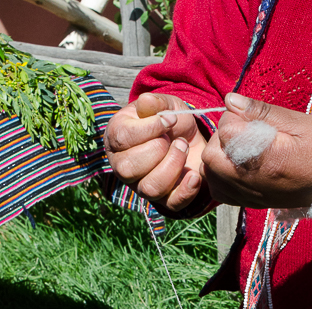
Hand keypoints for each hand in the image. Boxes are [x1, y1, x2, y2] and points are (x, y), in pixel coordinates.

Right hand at [104, 93, 207, 211]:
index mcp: (117, 140)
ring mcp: (142, 186)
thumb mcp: (166, 106)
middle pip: (128, 168)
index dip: (149, 128)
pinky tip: (194, 175)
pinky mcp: (164, 200)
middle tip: (178, 139)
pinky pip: (171, 204)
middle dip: (158, 150)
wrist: (193, 140)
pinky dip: (185, 191)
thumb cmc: (172, 123)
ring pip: (150, 188)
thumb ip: (156, 103)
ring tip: (184, 149)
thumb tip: (146, 102)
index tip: (170, 119)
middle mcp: (124, 167)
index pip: (122, 138)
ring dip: (172, 167)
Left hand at [201, 93, 311, 210]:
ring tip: (241, 149)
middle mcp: (252, 181)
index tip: (252, 118)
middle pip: (210, 155)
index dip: (235, 118)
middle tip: (245, 132)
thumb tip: (230, 100)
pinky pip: (219, 191)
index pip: (225, 131)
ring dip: (218, 157)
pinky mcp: (250, 203)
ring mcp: (249, 195)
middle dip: (221, 138)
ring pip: (210, 174)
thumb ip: (261, 112)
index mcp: (266, 158)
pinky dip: (221, 176)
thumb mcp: (299, 122)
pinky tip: (237, 166)